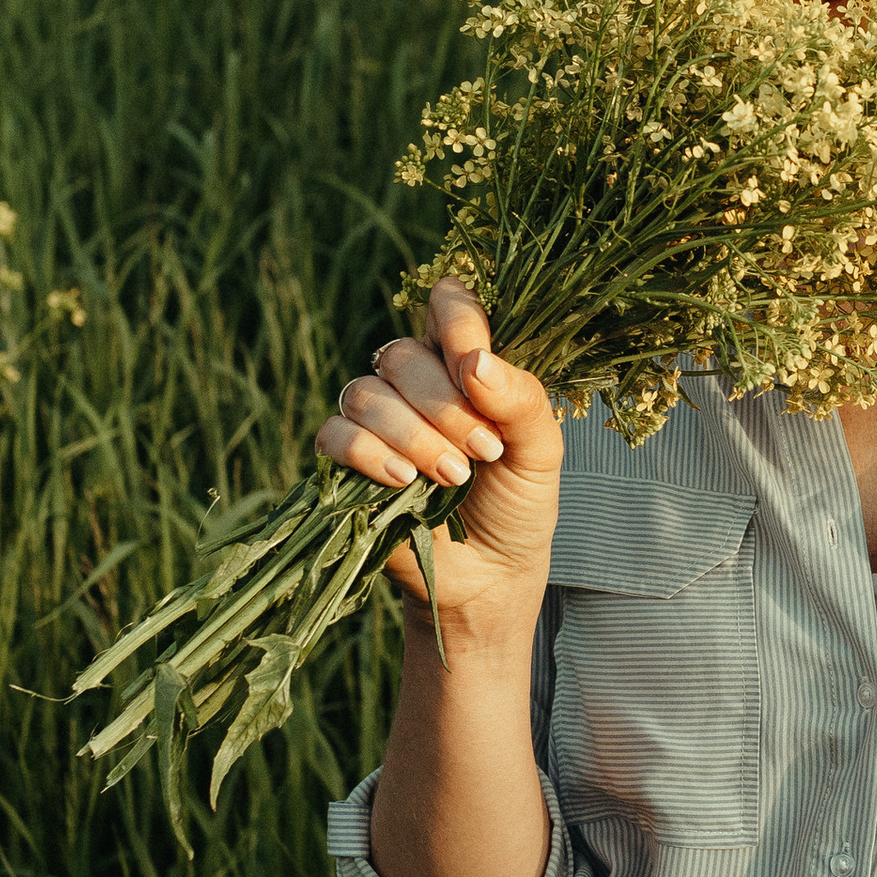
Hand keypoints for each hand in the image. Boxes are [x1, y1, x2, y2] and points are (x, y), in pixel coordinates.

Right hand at [317, 281, 561, 641]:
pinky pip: (336, 435)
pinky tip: (405, 481)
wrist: (490, 574)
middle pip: (401, 354)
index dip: (457, 324)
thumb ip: (520, 400)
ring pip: (366, 393)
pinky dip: (370, 454)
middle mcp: (414, 381)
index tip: (476, 369)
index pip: (448, 302)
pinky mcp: (347, 461)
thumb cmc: (518, 502)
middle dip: (444, 405)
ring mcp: (377, 420)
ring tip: (453, 477)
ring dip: (412, 435)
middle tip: (482, 452)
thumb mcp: (541, 451)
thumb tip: (475, 362)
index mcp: (464, 361)